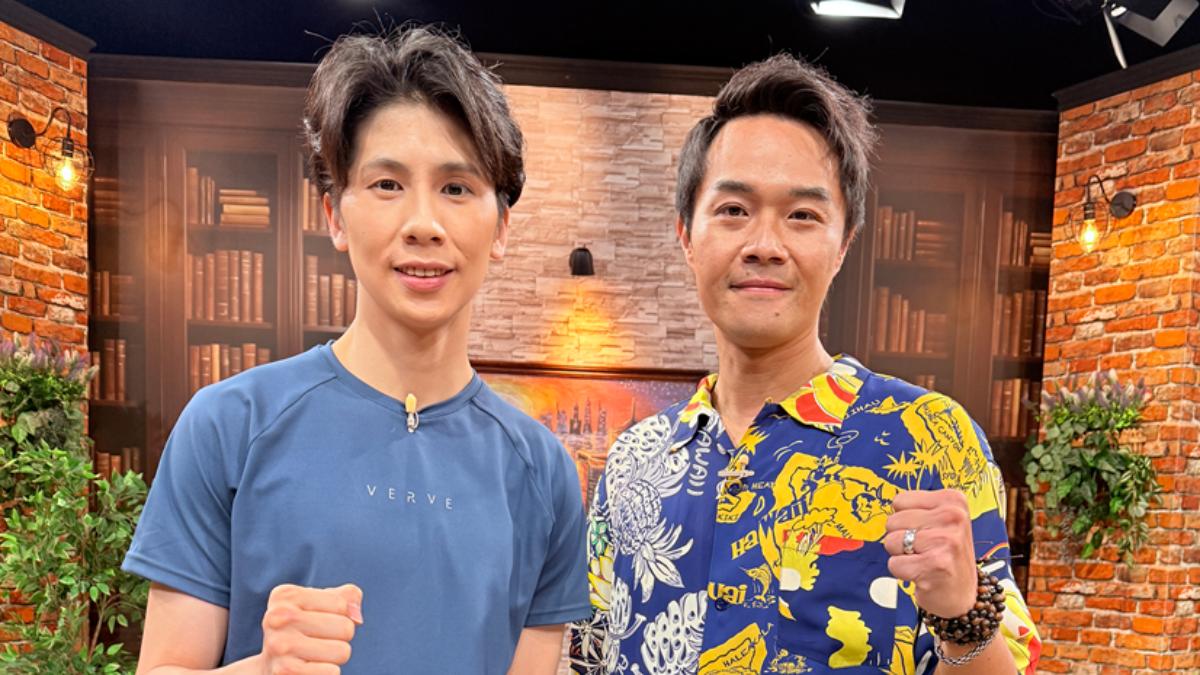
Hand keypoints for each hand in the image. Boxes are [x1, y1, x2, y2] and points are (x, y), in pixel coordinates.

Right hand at [259, 583, 362, 673]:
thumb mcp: (323, 604)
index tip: (317, 621)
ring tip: (313, 655)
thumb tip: (356, 617)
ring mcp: (278, 646)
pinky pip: (332, 672)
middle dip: (340, 638)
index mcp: (285, 596)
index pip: (342, 604)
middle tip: (316, 641)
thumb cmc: (304, 630)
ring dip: (334, 657)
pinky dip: (327, 672)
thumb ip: (347, 598)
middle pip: (345, 627)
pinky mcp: (284, 672)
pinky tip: (308, 669)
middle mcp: (276, 618)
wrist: (271, 667)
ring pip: (342, 651)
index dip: (340, 615)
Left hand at [883, 489, 977, 618]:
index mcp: (953, 501)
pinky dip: (902, 572)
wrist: (961, 593)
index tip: (925, 532)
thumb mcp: (940, 521)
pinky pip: (894, 563)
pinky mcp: (935, 565)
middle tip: (923, 550)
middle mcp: (953, 517)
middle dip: (901, 538)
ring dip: (901, 555)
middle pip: (893, 521)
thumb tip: (890, 504)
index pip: (900, 501)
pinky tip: (922, 574)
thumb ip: (917, 508)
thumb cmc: (946, 555)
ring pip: (891, 541)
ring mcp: (946, 541)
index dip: (904, 520)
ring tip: (922, 560)